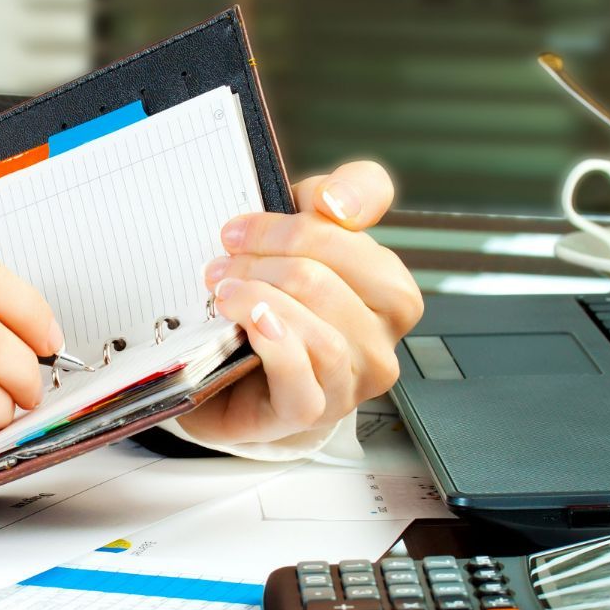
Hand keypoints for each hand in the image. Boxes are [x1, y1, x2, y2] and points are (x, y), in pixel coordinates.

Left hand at [178, 160, 422, 446]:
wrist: (229, 381)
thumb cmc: (272, 305)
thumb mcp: (300, 238)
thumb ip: (331, 198)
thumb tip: (335, 200)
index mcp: (388, 289)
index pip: (359, 232)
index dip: (294, 222)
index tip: (239, 230)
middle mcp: (382, 336)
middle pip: (332, 276)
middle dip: (266, 259)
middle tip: (221, 263)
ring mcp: (352, 380)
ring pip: (322, 330)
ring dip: (261, 299)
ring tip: (224, 292)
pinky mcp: (312, 411)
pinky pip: (302, 374)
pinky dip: (273, 341)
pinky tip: (248, 322)